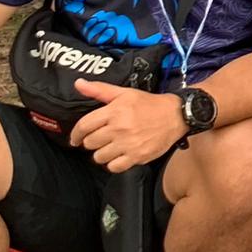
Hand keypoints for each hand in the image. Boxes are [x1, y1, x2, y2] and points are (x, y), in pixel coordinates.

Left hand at [68, 81, 186, 173]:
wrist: (176, 115)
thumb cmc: (149, 104)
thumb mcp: (124, 93)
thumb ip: (99, 90)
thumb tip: (78, 84)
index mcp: (114, 111)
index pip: (84, 126)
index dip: (75, 134)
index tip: (75, 138)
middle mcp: (119, 128)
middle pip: (90, 143)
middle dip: (92, 141)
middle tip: (101, 138)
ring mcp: (128, 144)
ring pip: (99, 157)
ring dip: (102, 153)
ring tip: (111, 147)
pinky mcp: (137, 156)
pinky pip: (114, 167)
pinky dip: (113, 163)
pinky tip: (119, 156)